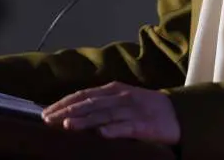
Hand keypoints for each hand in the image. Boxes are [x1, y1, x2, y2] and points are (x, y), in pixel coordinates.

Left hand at [42, 82, 179, 144]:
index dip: (64, 102)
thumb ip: (101, 104)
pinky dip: (113, 130)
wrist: (178, 114)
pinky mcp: (144, 125)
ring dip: (86, 120)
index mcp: (113, 90)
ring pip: (104, 114)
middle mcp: (120, 97)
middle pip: (89, 103)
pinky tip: (101, 134)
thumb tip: (74, 111)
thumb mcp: (122, 100)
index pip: (83, 95)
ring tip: (68, 125)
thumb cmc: (146, 109)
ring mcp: (132, 110)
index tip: (46, 112)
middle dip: (67, 111)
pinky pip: (127, 127)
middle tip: (48, 119)